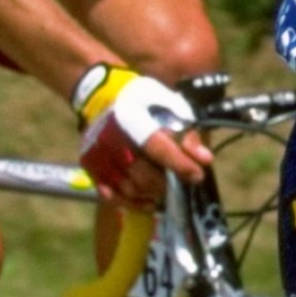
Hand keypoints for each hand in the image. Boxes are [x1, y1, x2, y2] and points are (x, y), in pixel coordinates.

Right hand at [73, 65, 209, 206]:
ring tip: (166, 192)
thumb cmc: (140, 100)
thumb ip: (186, 132)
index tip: (197, 175)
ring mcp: (98, 155)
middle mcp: (110, 139)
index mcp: (130, 117)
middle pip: (143, 175)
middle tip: (181, 185)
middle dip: (167, 184)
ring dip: (151, 195)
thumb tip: (204, 158)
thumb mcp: (169, 105)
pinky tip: (147, 200)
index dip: (179, 165)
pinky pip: (111, 194)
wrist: (100, 94)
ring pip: (128, 189)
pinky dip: (131, 202)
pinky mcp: (91, 167)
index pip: (157, 148)